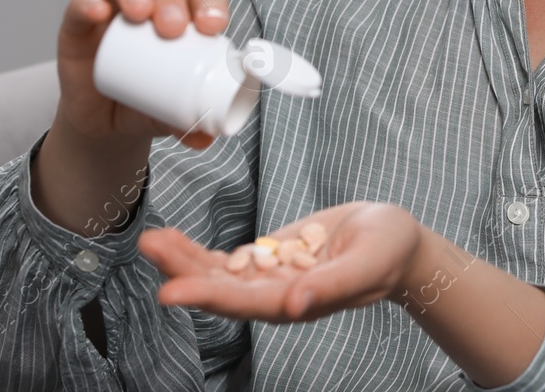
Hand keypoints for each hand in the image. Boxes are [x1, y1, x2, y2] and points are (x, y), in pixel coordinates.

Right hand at [57, 0, 230, 149]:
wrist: (105, 122)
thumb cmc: (149, 102)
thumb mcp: (171, 113)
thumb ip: (188, 124)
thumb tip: (206, 139)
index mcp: (184, 14)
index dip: (210, 2)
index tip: (213, 26)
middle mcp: (149, 1)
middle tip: (173, 28)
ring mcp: (112, 8)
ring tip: (141, 14)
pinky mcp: (78, 24)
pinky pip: (80, 2)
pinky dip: (88, 2)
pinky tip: (98, 11)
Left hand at [138, 202, 424, 322]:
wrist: (395, 241)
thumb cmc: (388, 252)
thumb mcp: (366, 264)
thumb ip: (331, 286)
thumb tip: (293, 306)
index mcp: (298, 303)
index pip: (244, 303)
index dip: (207, 296)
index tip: (170, 291)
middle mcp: (275, 297)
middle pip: (221, 288)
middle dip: (183, 269)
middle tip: (149, 246)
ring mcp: (269, 278)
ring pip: (216, 273)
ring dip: (182, 259)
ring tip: (150, 239)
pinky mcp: (267, 258)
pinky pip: (225, 259)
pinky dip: (197, 250)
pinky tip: (171, 239)